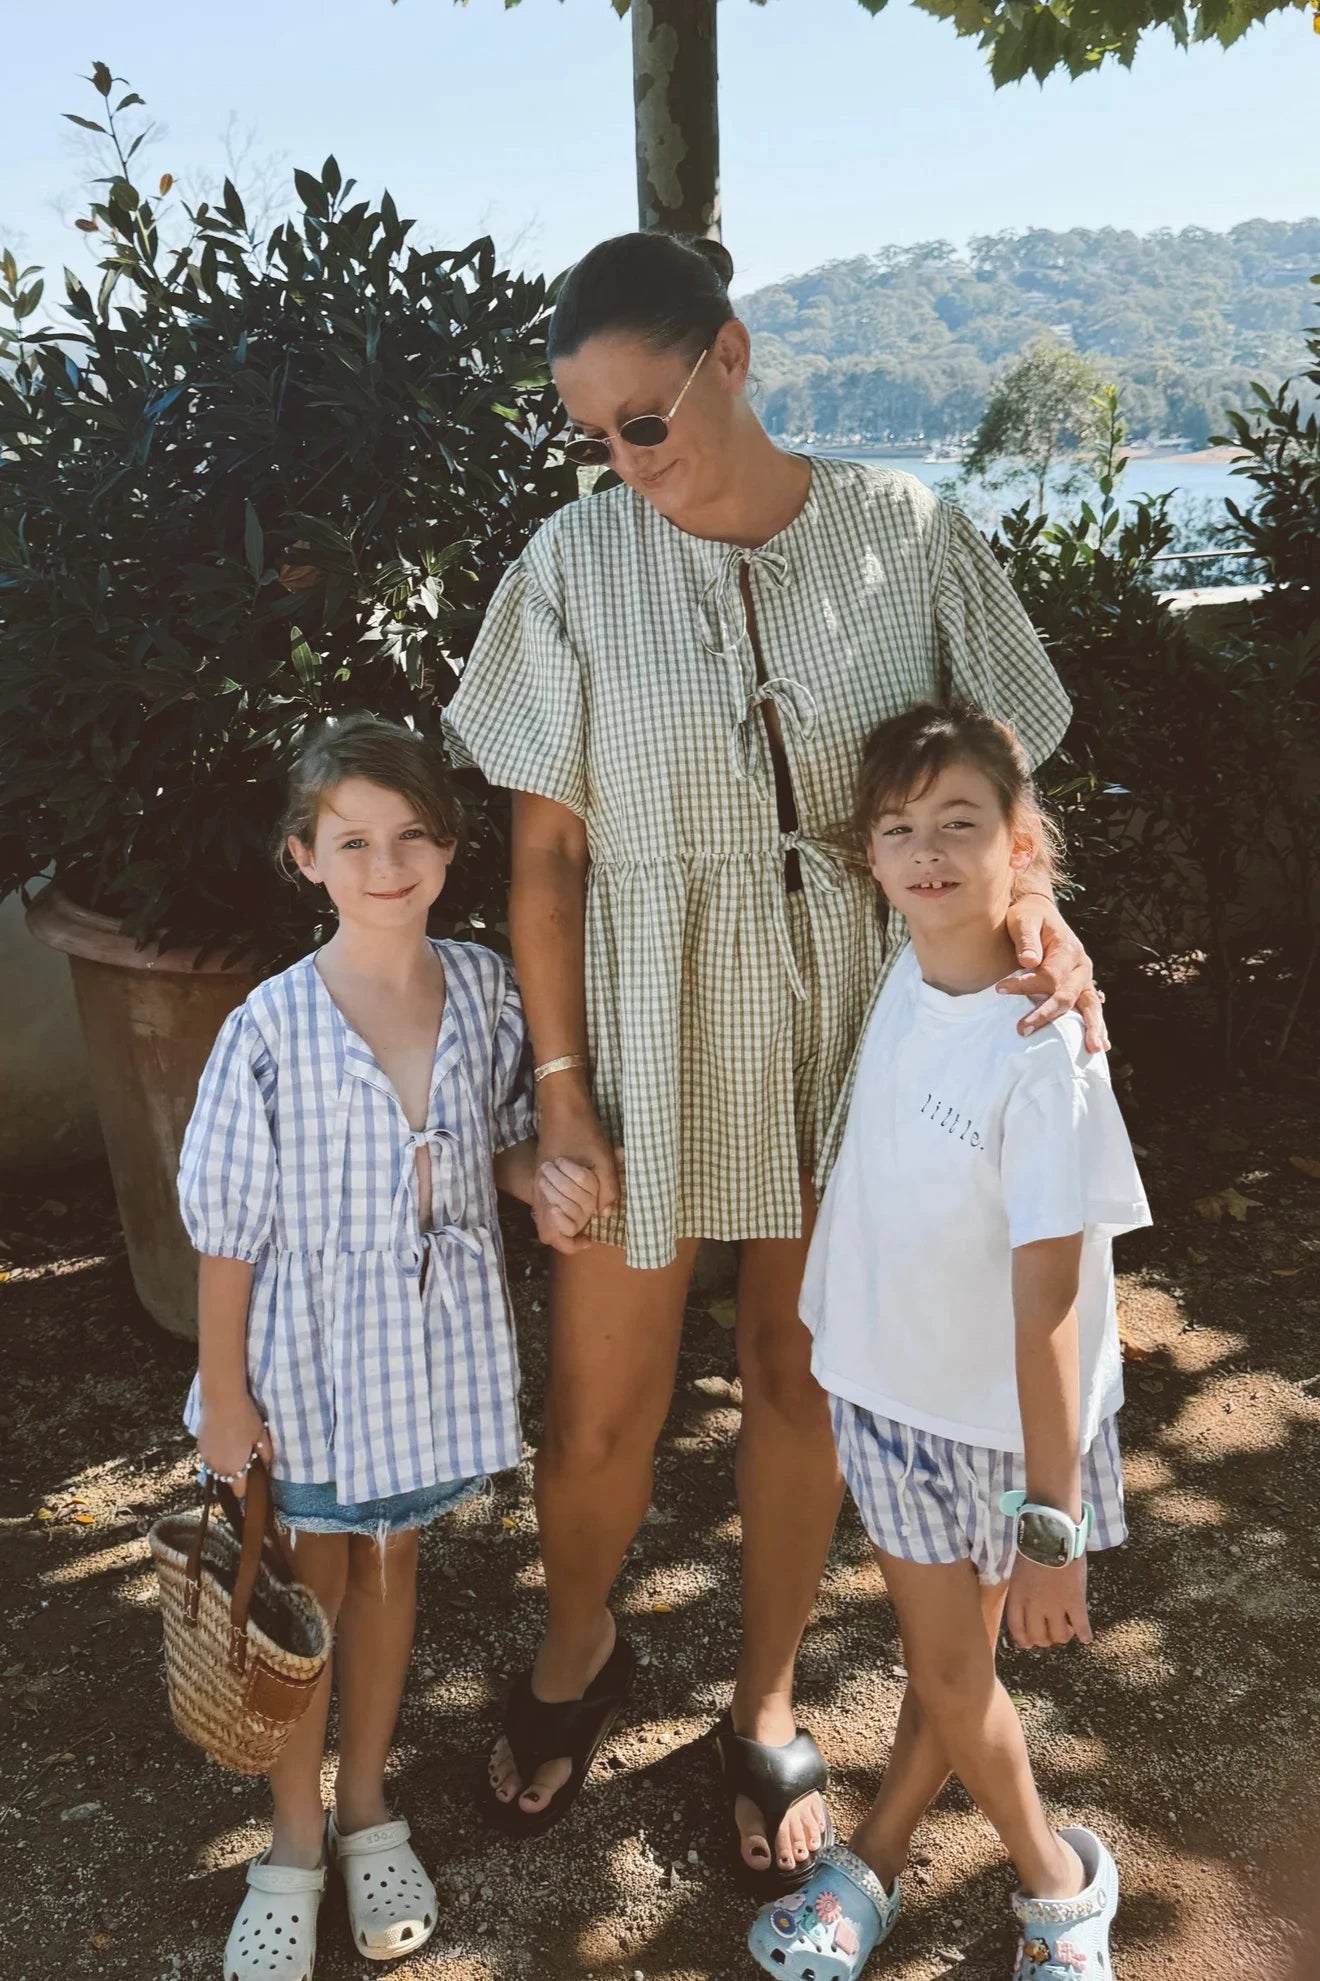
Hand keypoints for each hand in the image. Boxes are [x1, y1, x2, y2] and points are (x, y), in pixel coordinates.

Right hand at [197, 1392, 271, 1498]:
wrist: (222, 1400)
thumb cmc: (245, 1419)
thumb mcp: (261, 1438)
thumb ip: (265, 1457)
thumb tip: (266, 1468)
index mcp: (234, 1469)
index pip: (240, 1492)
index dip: (249, 1487)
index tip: (255, 1477)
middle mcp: (217, 1468)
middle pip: (227, 1482)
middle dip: (237, 1477)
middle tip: (247, 1461)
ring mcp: (205, 1458)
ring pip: (217, 1471)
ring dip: (226, 1466)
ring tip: (235, 1449)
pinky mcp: (199, 1446)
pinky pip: (210, 1459)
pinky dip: (217, 1455)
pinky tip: (224, 1441)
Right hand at [532, 1096, 620, 1254]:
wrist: (561, 1103)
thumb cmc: (582, 1130)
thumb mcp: (603, 1157)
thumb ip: (608, 1188)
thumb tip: (606, 1215)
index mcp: (550, 1191)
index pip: (551, 1235)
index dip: (569, 1245)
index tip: (589, 1239)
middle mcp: (539, 1191)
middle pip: (546, 1231)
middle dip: (568, 1234)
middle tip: (589, 1229)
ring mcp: (538, 1182)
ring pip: (546, 1216)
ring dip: (566, 1220)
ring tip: (588, 1215)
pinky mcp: (541, 1174)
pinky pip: (548, 1201)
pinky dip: (563, 1206)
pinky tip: (581, 1198)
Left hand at [999, 895, 1108, 1053]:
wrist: (1039, 912)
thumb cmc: (1028, 917)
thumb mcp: (1023, 920)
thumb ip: (1026, 939)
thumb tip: (1029, 961)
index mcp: (1068, 949)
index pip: (1049, 975)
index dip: (1025, 985)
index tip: (1000, 989)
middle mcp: (1081, 965)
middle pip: (1066, 995)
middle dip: (1045, 1014)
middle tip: (1022, 1030)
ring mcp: (1084, 978)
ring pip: (1091, 1005)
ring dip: (1092, 1027)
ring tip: (1094, 1049)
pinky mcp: (1081, 987)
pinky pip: (1091, 1008)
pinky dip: (1096, 1026)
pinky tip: (1101, 1046)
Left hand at [1006, 1553, 1090, 1649]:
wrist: (1052, 1533)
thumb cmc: (1034, 1546)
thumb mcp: (1019, 1571)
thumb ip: (1021, 1591)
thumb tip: (1027, 1607)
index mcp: (1018, 1596)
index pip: (1017, 1629)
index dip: (1024, 1640)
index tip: (1029, 1643)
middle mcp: (1035, 1605)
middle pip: (1038, 1637)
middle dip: (1044, 1640)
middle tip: (1051, 1634)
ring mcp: (1056, 1605)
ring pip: (1059, 1636)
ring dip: (1063, 1637)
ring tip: (1068, 1630)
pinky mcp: (1075, 1600)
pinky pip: (1081, 1626)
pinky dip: (1084, 1634)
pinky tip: (1086, 1637)